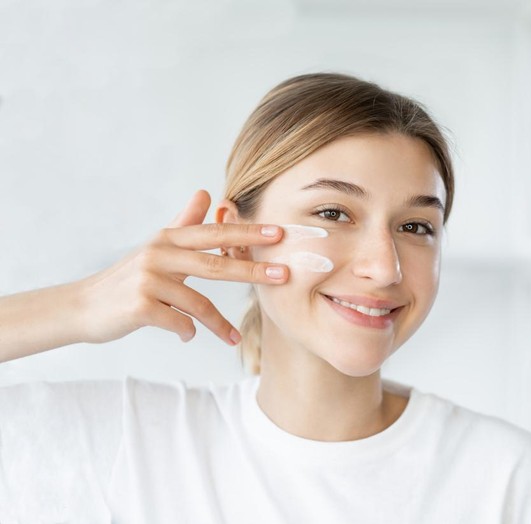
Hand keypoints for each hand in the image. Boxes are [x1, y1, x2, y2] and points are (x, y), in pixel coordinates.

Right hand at [76, 190, 286, 345]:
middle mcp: (158, 255)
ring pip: (198, 303)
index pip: (214, 234)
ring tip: (233, 337)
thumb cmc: (127, 278)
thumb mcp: (156, 247)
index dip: (248, 233)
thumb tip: (205, 193)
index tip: (279, 233)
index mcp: (167, 239)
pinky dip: (187, 332)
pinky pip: (178, 323)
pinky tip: (189, 336)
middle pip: (214, 264)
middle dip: (252, 270)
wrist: (83, 307)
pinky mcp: (140, 307)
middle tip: (282, 275)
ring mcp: (148, 281)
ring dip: (220, 325)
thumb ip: (184, 223)